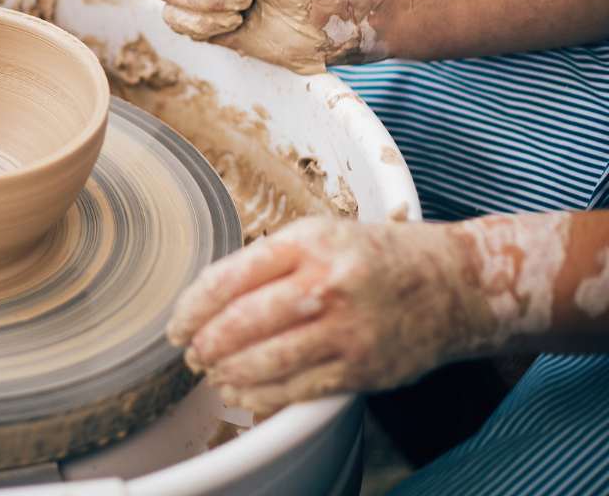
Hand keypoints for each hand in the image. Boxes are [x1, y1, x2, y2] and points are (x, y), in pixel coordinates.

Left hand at [166, 216, 498, 413]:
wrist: (456, 282)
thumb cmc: (379, 257)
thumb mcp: (323, 236)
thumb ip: (272, 262)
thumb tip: (213, 297)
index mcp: (309, 243)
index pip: (230, 277)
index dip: (192, 306)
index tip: (176, 322)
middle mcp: (326, 284)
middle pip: (241, 322)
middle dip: (204, 343)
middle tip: (189, 352)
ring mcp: (346, 329)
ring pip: (265, 361)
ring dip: (226, 372)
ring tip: (211, 372)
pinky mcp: (362, 368)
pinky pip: (296, 389)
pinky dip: (260, 395)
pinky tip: (242, 392)